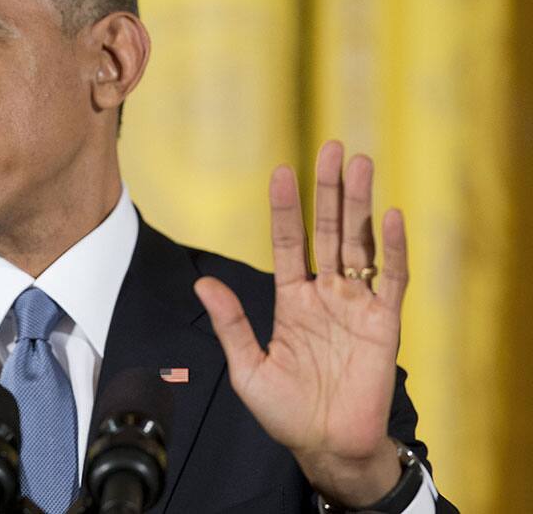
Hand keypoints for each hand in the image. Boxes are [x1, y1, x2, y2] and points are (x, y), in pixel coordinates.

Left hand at [194, 141, 404, 506]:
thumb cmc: (285, 411)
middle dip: (330, 191)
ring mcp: (356, 306)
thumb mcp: (248, 367)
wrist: (325, 446)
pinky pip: (391, 281)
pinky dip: (391, 250)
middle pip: (329, 230)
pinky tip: (388, 217)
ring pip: (360, 245)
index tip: (282, 172)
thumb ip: (231, 324)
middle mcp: (325, 294)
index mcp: (291, 300)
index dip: (286, 208)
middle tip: (333, 147)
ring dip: (360, 205)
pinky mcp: (383, 324)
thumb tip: (202, 282)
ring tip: (360, 164)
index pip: (289, 242)